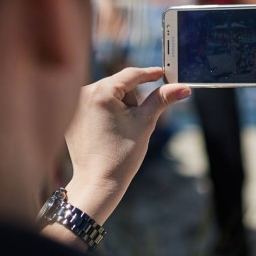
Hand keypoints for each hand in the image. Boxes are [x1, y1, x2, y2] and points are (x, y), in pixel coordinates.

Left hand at [65, 67, 189, 205]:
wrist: (98, 182)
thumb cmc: (122, 154)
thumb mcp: (145, 122)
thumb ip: (162, 99)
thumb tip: (183, 87)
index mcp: (101, 91)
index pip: (131, 75)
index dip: (150, 73)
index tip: (163, 73)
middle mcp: (84, 93)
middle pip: (118, 85)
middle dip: (132, 99)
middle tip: (135, 121)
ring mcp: (75, 105)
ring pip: (107, 95)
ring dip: (119, 105)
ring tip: (119, 131)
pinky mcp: (72, 116)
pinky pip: (95, 105)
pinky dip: (105, 113)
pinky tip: (107, 133)